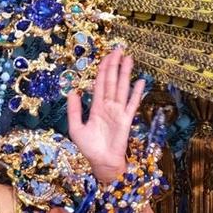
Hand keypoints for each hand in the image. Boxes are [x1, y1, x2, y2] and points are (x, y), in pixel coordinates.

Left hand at [66, 49, 144, 182]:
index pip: (100, 83)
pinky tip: (140, 81)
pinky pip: (132, 103)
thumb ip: (74, 110)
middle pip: (112, 81)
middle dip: (114, 65)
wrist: (102, 162)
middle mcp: (108, 106)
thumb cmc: (89, 147)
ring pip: (122, 88)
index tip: (106, 55)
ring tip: (129, 59)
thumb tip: (72, 92)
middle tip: (118, 49)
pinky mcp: (126, 120)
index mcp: (96, 106)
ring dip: (125, 74)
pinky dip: (136, 93)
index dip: (102, 69)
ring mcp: (118, 111)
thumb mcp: (76, 128)